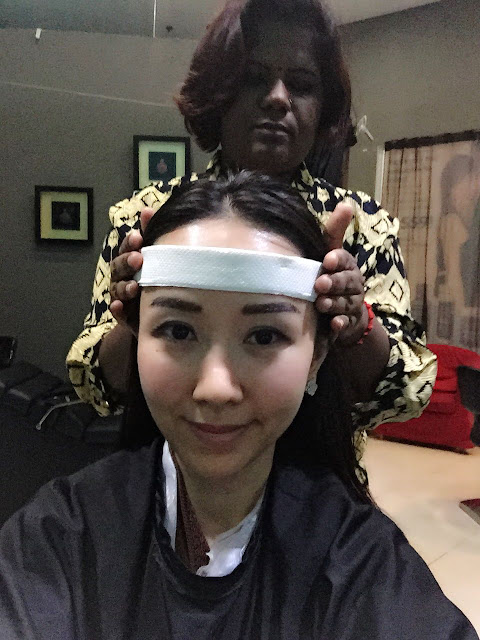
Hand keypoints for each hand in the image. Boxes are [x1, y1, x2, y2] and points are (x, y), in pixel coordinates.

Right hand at [110, 207, 154, 324]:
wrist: (158, 310)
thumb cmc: (155, 277)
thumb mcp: (155, 256)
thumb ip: (150, 234)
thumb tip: (147, 210)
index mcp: (128, 260)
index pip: (125, 249)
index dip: (129, 243)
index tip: (138, 237)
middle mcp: (121, 277)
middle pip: (118, 267)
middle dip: (127, 263)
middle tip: (138, 259)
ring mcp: (122, 296)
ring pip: (117, 289)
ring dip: (124, 287)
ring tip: (135, 286)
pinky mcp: (125, 315)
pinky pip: (118, 312)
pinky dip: (118, 309)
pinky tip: (120, 306)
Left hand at [315, 203, 366, 342]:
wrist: (343, 312)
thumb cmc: (331, 277)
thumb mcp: (331, 254)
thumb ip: (334, 232)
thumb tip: (346, 204)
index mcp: (347, 266)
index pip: (345, 260)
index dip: (337, 260)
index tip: (327, 260)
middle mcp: (353, 284)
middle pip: (347, 282)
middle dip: (334, 283)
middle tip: (319, 285)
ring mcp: (352, 304)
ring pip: (346, 303)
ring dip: (334, 303)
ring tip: (321, 304)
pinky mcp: (349, 323)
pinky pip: (346, 324)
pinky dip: (341, 324)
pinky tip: (334, 324)